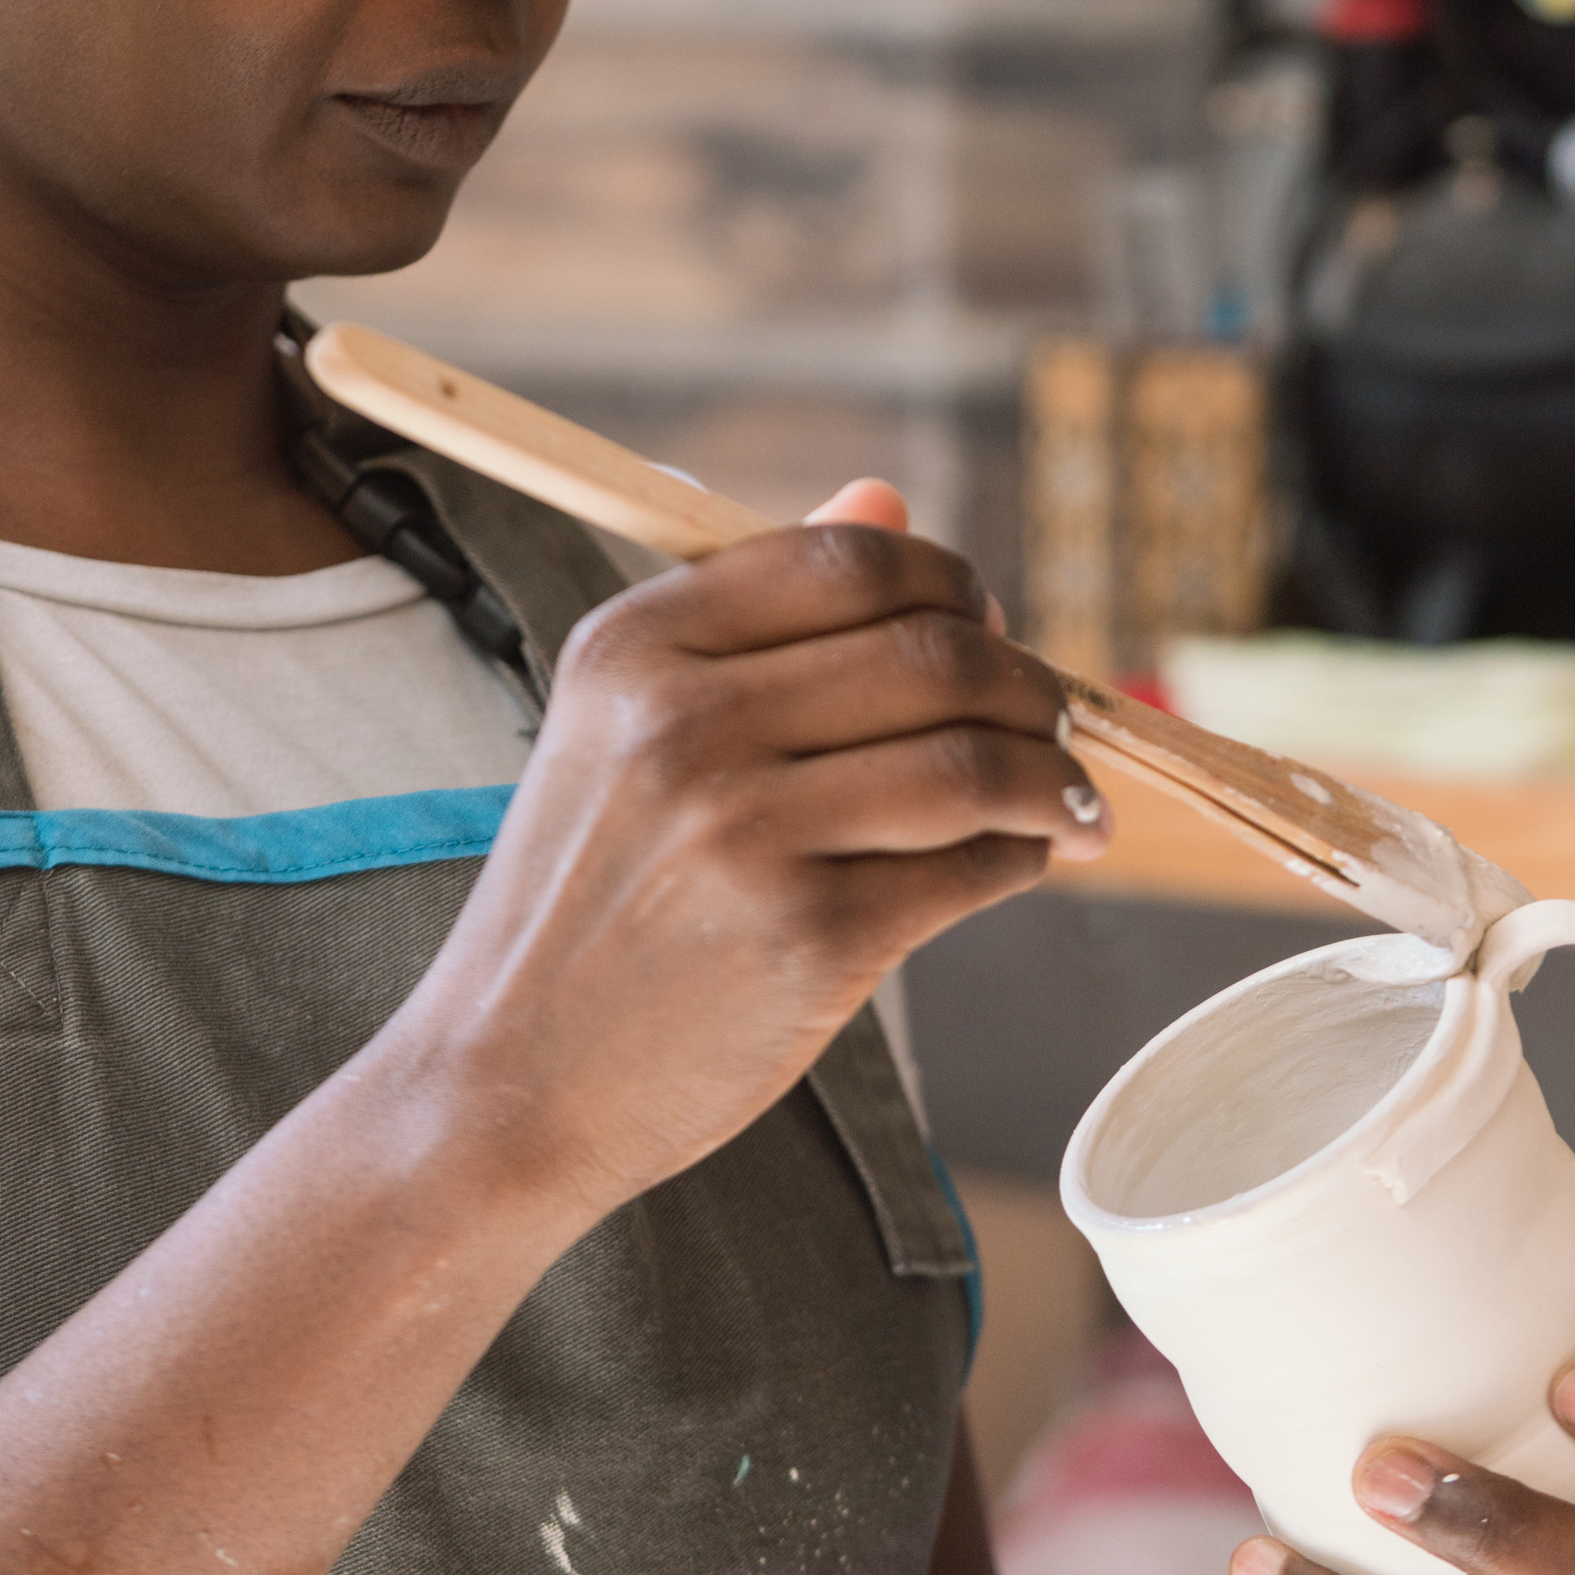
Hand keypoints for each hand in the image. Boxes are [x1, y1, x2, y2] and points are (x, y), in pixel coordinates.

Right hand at [391, 483, 1108, 1224]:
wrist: (505, 1078)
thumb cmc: (584, 897)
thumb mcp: (623, 724)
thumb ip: (758, 609)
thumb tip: (887, 496)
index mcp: (634, 646)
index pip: (848, 559)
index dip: (948, 582)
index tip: (986, 622)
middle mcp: (685, 722)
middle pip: (933, 650)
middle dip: (1025, 682)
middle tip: (1050, 719)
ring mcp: (747, 832)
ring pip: (976, 759)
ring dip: (1054, 774)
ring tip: (1068, 797)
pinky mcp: (809, 937)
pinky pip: (974, 866)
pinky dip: (1028, 854)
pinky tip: (1027, 857)